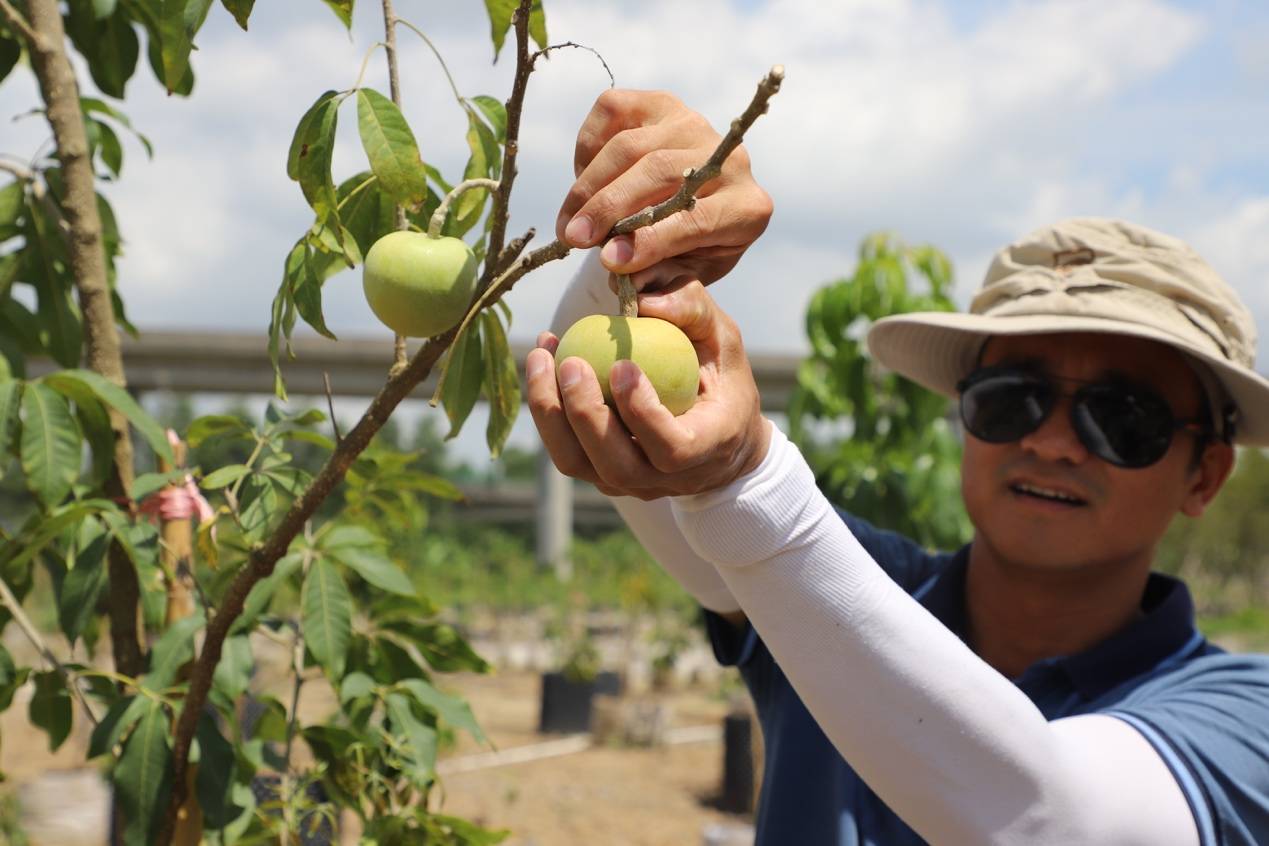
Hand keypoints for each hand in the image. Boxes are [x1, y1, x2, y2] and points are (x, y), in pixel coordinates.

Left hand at [526, 279, 770, 499]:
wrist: (718, 438)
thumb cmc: (722, 380)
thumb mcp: (724, 341)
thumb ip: (694, 313)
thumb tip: (643, 298)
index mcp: (708, 447)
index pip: (672, 449)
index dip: (643, 414)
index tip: (622, 366)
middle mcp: (665, 478)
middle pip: (615, 464)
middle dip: (586, 414)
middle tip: (571, 362)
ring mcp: (630, 482)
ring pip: (577, 463)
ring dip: (550, 411)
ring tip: (542, 356)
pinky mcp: (600, 475)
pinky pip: (564, 450)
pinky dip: (546, 409)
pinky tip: (544, 361)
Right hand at [556, 89, 772, 290]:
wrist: (693, 208)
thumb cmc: (690, 252)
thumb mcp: (687, 278)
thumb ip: (665, 285)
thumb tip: (629, 285)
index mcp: (747, 209)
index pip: (697, 218)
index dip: (651, 239)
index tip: (610, 260)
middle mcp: (729, 158)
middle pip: (659, 173)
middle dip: (609, 208)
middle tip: (573, 238)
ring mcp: (694, 123)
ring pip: (630, 146)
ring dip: (589, 187)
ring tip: (568, 224)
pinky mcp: (660, 103)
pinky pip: (612, 112)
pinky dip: (588, 148)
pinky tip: (585, 180)